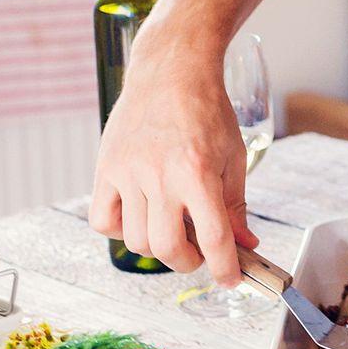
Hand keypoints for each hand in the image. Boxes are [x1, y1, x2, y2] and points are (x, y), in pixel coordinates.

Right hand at [88, 35, 259, 283]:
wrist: (171, 70)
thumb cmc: (207, 110)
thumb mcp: (233, 156)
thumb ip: (236, 204)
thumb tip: (245, 246)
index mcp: (198, 171)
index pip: (214, 238)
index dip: (225, 268)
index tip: (230, 278)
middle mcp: (160, 175)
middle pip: (168, 249)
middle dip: (190, 262)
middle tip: (199, 252)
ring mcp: (128, 172)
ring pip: (135, 241)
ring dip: (158, 247)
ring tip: (173, 227)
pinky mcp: (106, 167)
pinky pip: (103, 220)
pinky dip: (120, 229)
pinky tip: (140, 213)